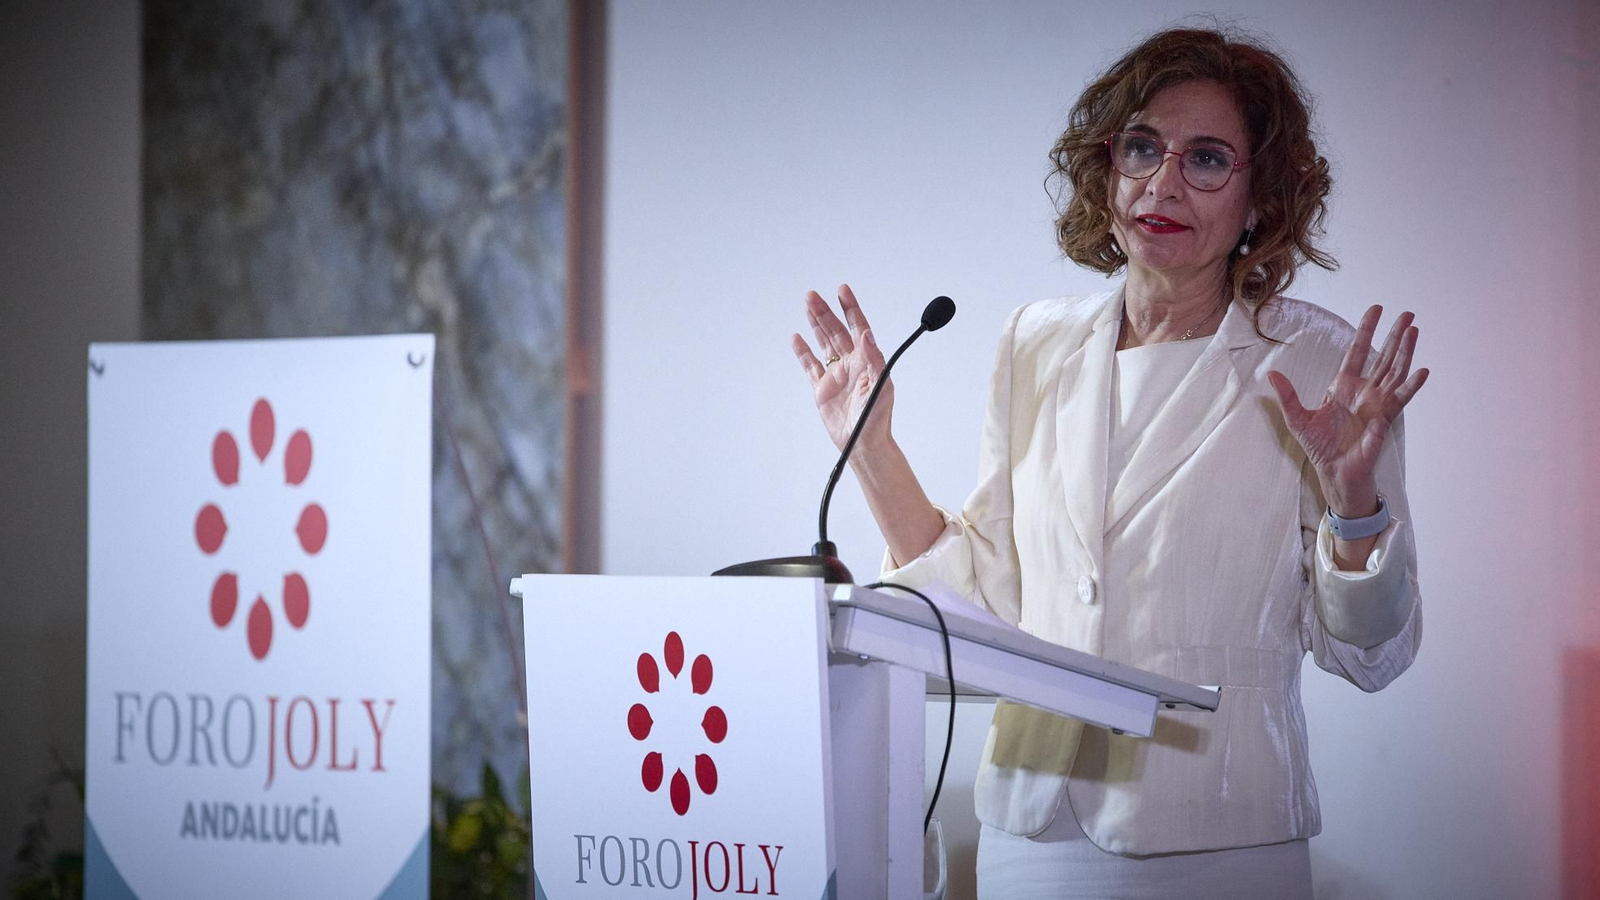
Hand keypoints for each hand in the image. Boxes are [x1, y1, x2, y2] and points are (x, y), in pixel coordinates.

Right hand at [791, 284, 891, 452]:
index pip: (858, 327)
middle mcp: (851, 363)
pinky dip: (802, 352)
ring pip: (823, 343)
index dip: (850, 308)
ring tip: (807, 305)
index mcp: (867, 360)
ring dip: (815, 324)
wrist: (863, 443)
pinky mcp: (822, 388)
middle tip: (812, 296)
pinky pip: (810, 365)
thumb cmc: (877, 417)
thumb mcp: (881, 387)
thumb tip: (867, 334)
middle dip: (825, 312)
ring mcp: (835, 374)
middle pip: (836, 331)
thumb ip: (875, 359)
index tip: (842, 291)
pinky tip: (797, 338)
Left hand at [1267, 305, 1428, 515]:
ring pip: (1395, 372)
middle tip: (1408, 313)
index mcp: (1344, 386)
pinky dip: (1412, 386)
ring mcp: (1377, 404)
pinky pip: (1400, 400)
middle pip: (1383, 357)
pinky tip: (1423, 371)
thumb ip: (1287, 396)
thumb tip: (1271, 374)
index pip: (1357, 352)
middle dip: (1395, 335)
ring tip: (1415, 331)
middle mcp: (1365, 392)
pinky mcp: (1384, 420)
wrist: (1334, 473)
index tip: (1376, 308)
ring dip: (1406, 352)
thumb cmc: (1320, 447)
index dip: (1366, 331)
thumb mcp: (1297, 419)